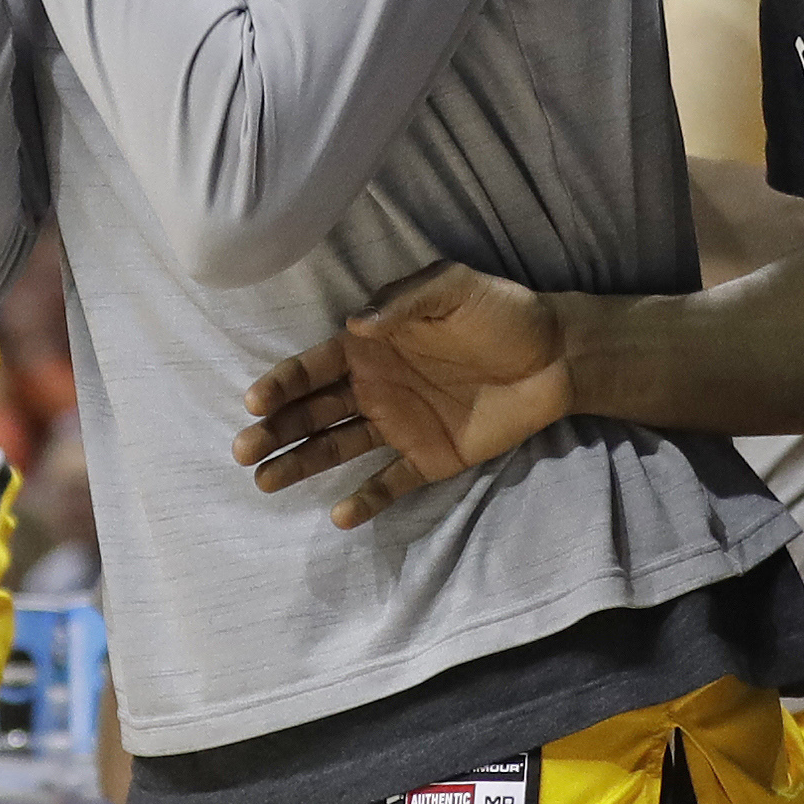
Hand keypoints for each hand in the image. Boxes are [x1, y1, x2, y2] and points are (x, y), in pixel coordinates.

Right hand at [233, 264, 573, 527]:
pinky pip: (391, 483)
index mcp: (371, 346)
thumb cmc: (502, 313)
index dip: (281, 384)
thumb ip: (404, 302)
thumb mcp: (454, 288)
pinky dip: (366, 499)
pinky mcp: (431, 457)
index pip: (313, 367)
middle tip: (244, 450)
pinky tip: (341, 515)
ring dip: (301, 463)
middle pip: (313, 411)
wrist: (559, 356)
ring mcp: (400, 425)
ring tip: (265, 481)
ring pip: (337, 447)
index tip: (254, 404)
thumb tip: (355, 324)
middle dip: (276, 430)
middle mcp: (375, 387)